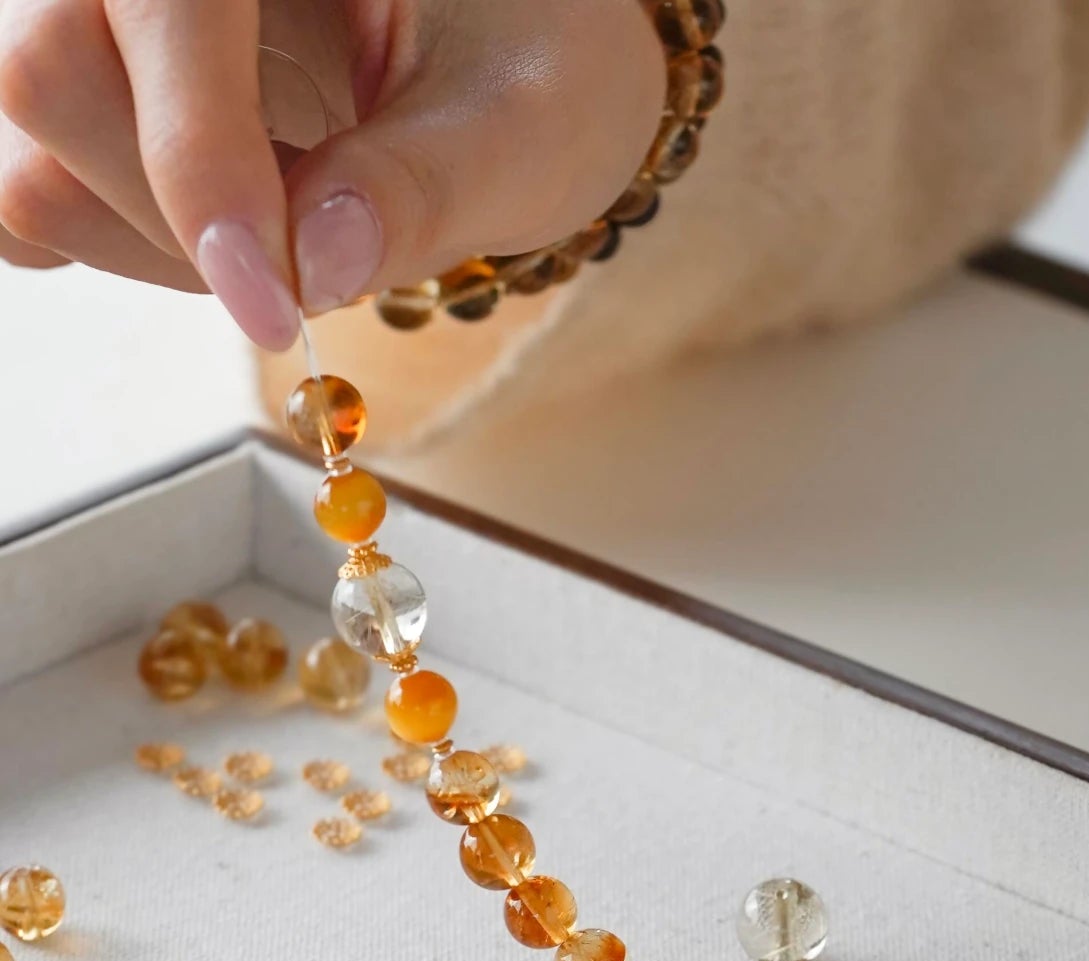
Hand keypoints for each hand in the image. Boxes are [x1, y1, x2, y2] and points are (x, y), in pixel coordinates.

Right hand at [0, 0, 665, 346]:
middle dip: (179, 217)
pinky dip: (120, 238)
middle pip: (51, 70)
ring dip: (153, 239)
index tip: (277, 305)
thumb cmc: (540, 59)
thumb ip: (423, 187)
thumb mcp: (527, 124)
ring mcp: (110, 12)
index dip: (197, 162)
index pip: (161, 5)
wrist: (531, 50)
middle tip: (307, 267)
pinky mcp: (99, 79)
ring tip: (289, 234)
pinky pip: (39, 178)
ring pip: (30, 139)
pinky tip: (235, 230)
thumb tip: (311, 264)